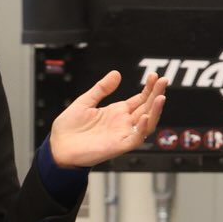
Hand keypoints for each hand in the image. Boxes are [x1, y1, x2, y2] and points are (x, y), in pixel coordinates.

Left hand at [48, 70, 167, 167]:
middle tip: (163, 81)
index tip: (155, 76)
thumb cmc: (68, 129)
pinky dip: (143, 129)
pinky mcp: (119, 146)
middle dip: (156, 94)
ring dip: (156, 111)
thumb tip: (116, 74)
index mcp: (117, 112)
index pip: (140, 99)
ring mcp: (122, 134)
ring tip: (161, 97)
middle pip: (147, 108)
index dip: (149, 88)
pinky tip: (146, 116)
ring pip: (148, 123)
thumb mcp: (84, 102)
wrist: (58, 148)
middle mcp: (123, 123)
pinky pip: (136, 138)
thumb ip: (101, 89)